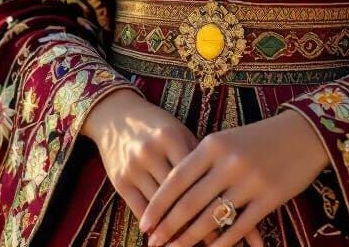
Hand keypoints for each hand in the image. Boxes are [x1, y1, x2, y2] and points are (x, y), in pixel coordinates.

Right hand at [80, 88, 229, 244]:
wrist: (116, 115)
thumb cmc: (158, 126)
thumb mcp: (179, 133)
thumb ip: (198, 157)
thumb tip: (226, 186)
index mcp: (171, 136)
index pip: (196, 176)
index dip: (214, 200)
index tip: (232, 220)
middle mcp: (151, 151)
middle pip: (178, 194)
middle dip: (197, 221)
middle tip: (215, 241)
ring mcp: (133, 167)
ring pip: (159, 208)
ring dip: (176, 230)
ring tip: (191, 244)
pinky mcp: (119, 181)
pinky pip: (140, 210)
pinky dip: (154, 226)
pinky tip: (166, 238)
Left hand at [138, 107, 330, 246]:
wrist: (303, 132)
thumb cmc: (259, 137)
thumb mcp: (227, 140)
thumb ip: (202, 163)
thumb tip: (174, 197)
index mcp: (213, 144)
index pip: (177, 179)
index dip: (158, 205)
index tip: (144, 223)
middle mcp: (228, 162)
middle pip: (189, 203)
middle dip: (168, 227)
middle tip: (152, 243)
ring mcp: (248, 181)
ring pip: (210, 219)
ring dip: (188, 239)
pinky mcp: (268, 198)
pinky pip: (238, 227)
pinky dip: (221, 244)